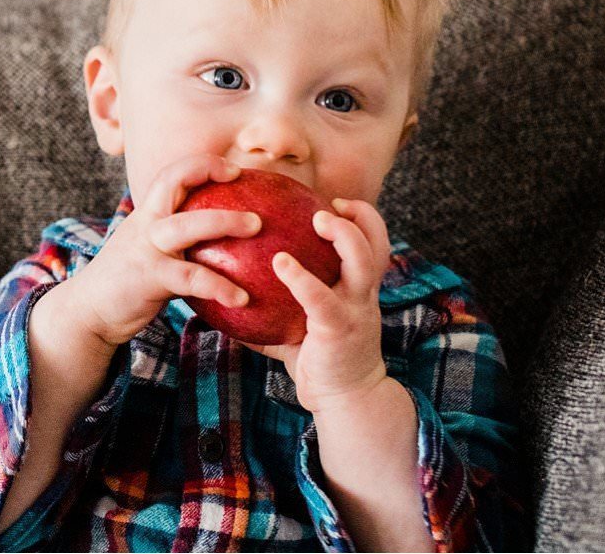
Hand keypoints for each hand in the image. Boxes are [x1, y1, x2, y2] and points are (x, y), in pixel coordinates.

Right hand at [61, 154, 260, 349]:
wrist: (89, 311)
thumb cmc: (128, 280)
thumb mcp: (149, 248)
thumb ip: (176, 238)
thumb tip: (220, 238)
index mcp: (147, 214)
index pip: (171, 173)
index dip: (202, 165)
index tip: (234, 171)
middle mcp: (145, 223)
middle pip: (175, 183)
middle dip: (211, 174)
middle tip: (247, 179)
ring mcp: (146, 248)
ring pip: (188, 225)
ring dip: (225, 221)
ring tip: (257, 227)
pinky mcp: (149, 277)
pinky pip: (191, 278)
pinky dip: (219, 287)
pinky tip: (241, 298)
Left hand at [242, 198, 392, 413]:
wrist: (346, 400)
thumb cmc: (317, 358)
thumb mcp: (302, 323)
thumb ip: (277, 301)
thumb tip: (229, 284)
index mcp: (358, 290)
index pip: (373, 244)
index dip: (363, 218)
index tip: (338, 203)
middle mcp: (364, 295)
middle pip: (375, 244)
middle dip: (360, 218)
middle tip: (328, 206)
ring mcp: (355, 310)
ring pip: (362, 262)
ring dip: (342, 235)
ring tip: (317, 220)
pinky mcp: (339, 329)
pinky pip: (321, 297)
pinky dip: (302, 277)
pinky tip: (280, 264)